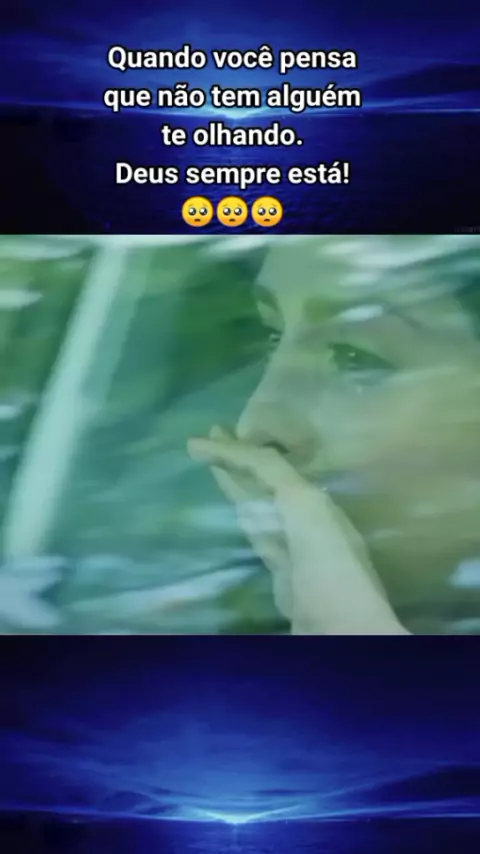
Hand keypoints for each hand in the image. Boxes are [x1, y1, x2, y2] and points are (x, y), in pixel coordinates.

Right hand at [188, 426, 408, 634]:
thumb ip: (273, 472)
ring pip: (259, 507)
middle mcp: (304, 517)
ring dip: (237, 485)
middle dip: (239, 459)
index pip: (268, 465)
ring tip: (212, 466)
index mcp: (312, 499)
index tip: (200, 437)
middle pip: (264, 481)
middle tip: (206, 438)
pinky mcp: (282, 575)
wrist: (345, 631)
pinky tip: (234, 511)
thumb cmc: (328, 565)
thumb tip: (231, 441)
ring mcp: (292, 546)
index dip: (235, 449)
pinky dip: (243, 519)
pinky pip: (258, 537)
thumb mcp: (304, 507)